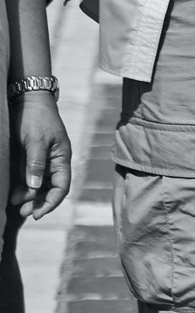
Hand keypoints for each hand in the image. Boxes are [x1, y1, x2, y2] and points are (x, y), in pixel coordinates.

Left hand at [13, 90, 68, 222]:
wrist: (28, 99)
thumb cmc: (35, 118)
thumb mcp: (35, 140)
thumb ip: (35, 163)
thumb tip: (34, 187)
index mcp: (61, 158)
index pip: (62, 186)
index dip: (51, 202)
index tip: (37, 213)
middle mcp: (55, 162)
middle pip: (51, 189)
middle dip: (39, 202)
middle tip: (23, 212)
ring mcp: (43, 160)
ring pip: (40, 185)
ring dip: (30, 196)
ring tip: (16, 204)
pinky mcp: (32, 157)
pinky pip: (30, 177)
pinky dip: (24, 187)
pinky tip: (15, 193)